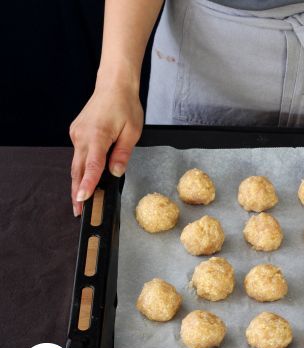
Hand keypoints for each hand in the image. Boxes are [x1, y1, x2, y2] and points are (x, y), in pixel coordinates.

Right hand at [69, 80, 142, 215]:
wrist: (114, 86)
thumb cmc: (125, 106)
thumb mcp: (132, 132)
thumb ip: (122, 154)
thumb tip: (116, 172)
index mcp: (97, 135)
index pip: (91, 166)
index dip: (87, 185)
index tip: (82, 200)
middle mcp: (82, 135)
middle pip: (78, 169)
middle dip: (77, 191)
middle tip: (79, 211)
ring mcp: (76, 134)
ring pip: (77, 163)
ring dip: (78, 181)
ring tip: (81, 200)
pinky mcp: (77, 132)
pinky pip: (79, 154)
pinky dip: (83, 167)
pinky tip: (88, 178)